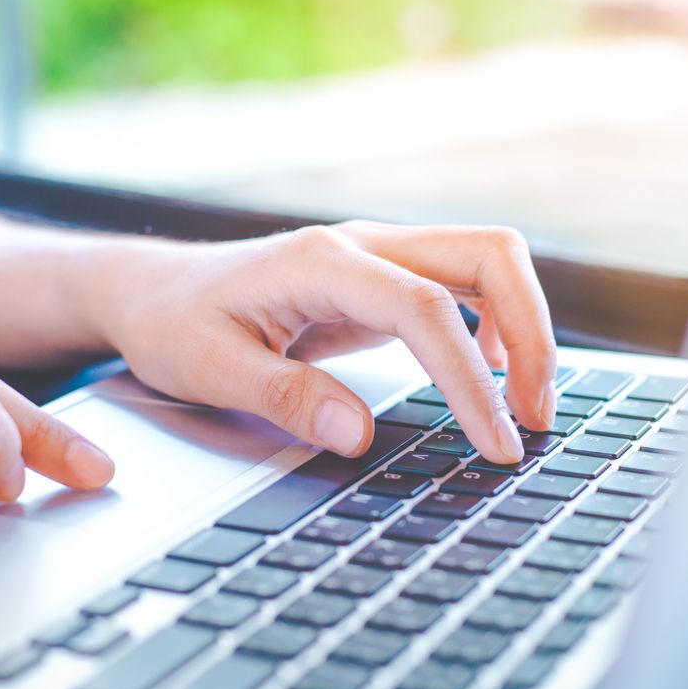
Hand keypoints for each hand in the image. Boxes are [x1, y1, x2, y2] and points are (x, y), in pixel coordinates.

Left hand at [99, 221, 555, 463]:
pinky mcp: (381, 280)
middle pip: (489, 256)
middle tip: (533, 420)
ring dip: (524, 329)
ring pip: (488, 263)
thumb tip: (359, 436)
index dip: (471, 378)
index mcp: (321, 262)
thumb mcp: (209, 368)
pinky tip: (485, 377)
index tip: (494, 442)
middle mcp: (362, 246)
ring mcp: (377, 257)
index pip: (427, 309)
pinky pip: (463, 288)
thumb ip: (285, 398)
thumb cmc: (173, 323)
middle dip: (532, 334)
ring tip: (524, 408)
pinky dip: (494, 328)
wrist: (154, 290)